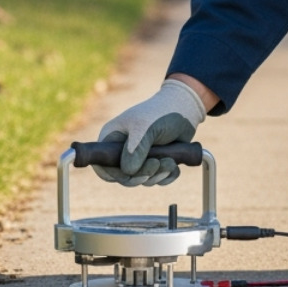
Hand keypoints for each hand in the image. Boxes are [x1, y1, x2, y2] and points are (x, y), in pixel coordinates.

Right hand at [93, 78, 207, 185]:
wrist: (185, 107)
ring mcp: (140, 157)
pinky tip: (174, 164)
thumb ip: (135, 149)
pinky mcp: (156, 162)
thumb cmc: (161, 114)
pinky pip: (158, 179)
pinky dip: (167, 176)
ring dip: (157, 175)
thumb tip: (128, 172)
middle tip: (156, 164)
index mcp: (112, 138)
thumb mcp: (145, 128)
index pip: (102, 165)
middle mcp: (123, 150)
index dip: (114, 174)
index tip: (131, 172)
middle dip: (141, 175)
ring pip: (143, 179)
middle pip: (124, 177)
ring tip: (170, 161)